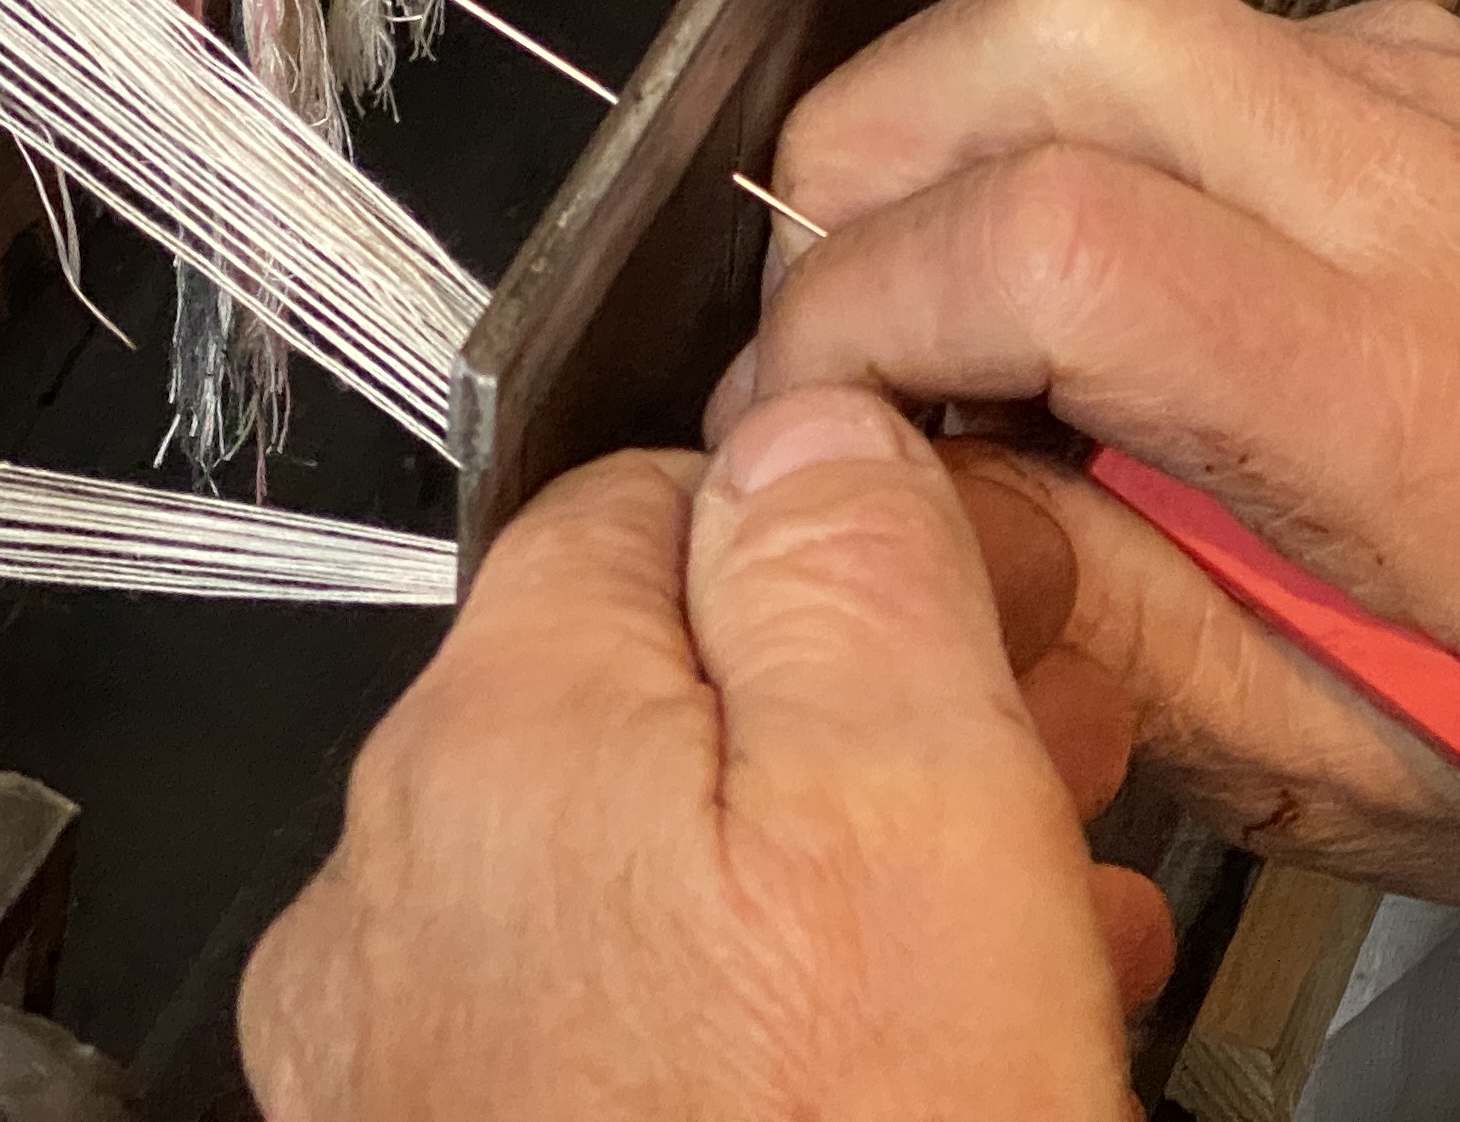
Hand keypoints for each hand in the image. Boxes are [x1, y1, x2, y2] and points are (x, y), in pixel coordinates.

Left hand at [240, 386, 1170, 1119]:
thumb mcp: (911, 803)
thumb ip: (848, 565)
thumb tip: (807, 408)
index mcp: (502, 730)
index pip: (659, 493)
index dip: (855, 520)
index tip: (989, 587)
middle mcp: (403, 877)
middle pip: (653, 685)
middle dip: (866, 694)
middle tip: (1056, 747)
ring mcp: (413, 1047)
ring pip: (649, 860)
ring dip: (833, 851)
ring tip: (1042, 913)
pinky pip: (616, 1020)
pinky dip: (763, 1003)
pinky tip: (919, 1051)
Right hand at [713, 0, 1459, 905]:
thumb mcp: (1350, 771)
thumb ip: (1114, 628)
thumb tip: (901, 495)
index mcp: (1418, 402)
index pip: (1069, 240)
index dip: (869, 306)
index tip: (799, 416)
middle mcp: (1424, 192)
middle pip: (1066, 24)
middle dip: (871, 147)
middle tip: (830, 319)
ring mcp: (1425, 88)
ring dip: (953, 122)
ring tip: (935, 302)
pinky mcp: (1414, 51)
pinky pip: (1175, 31)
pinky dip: (1063, 118)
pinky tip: (1079, 264)